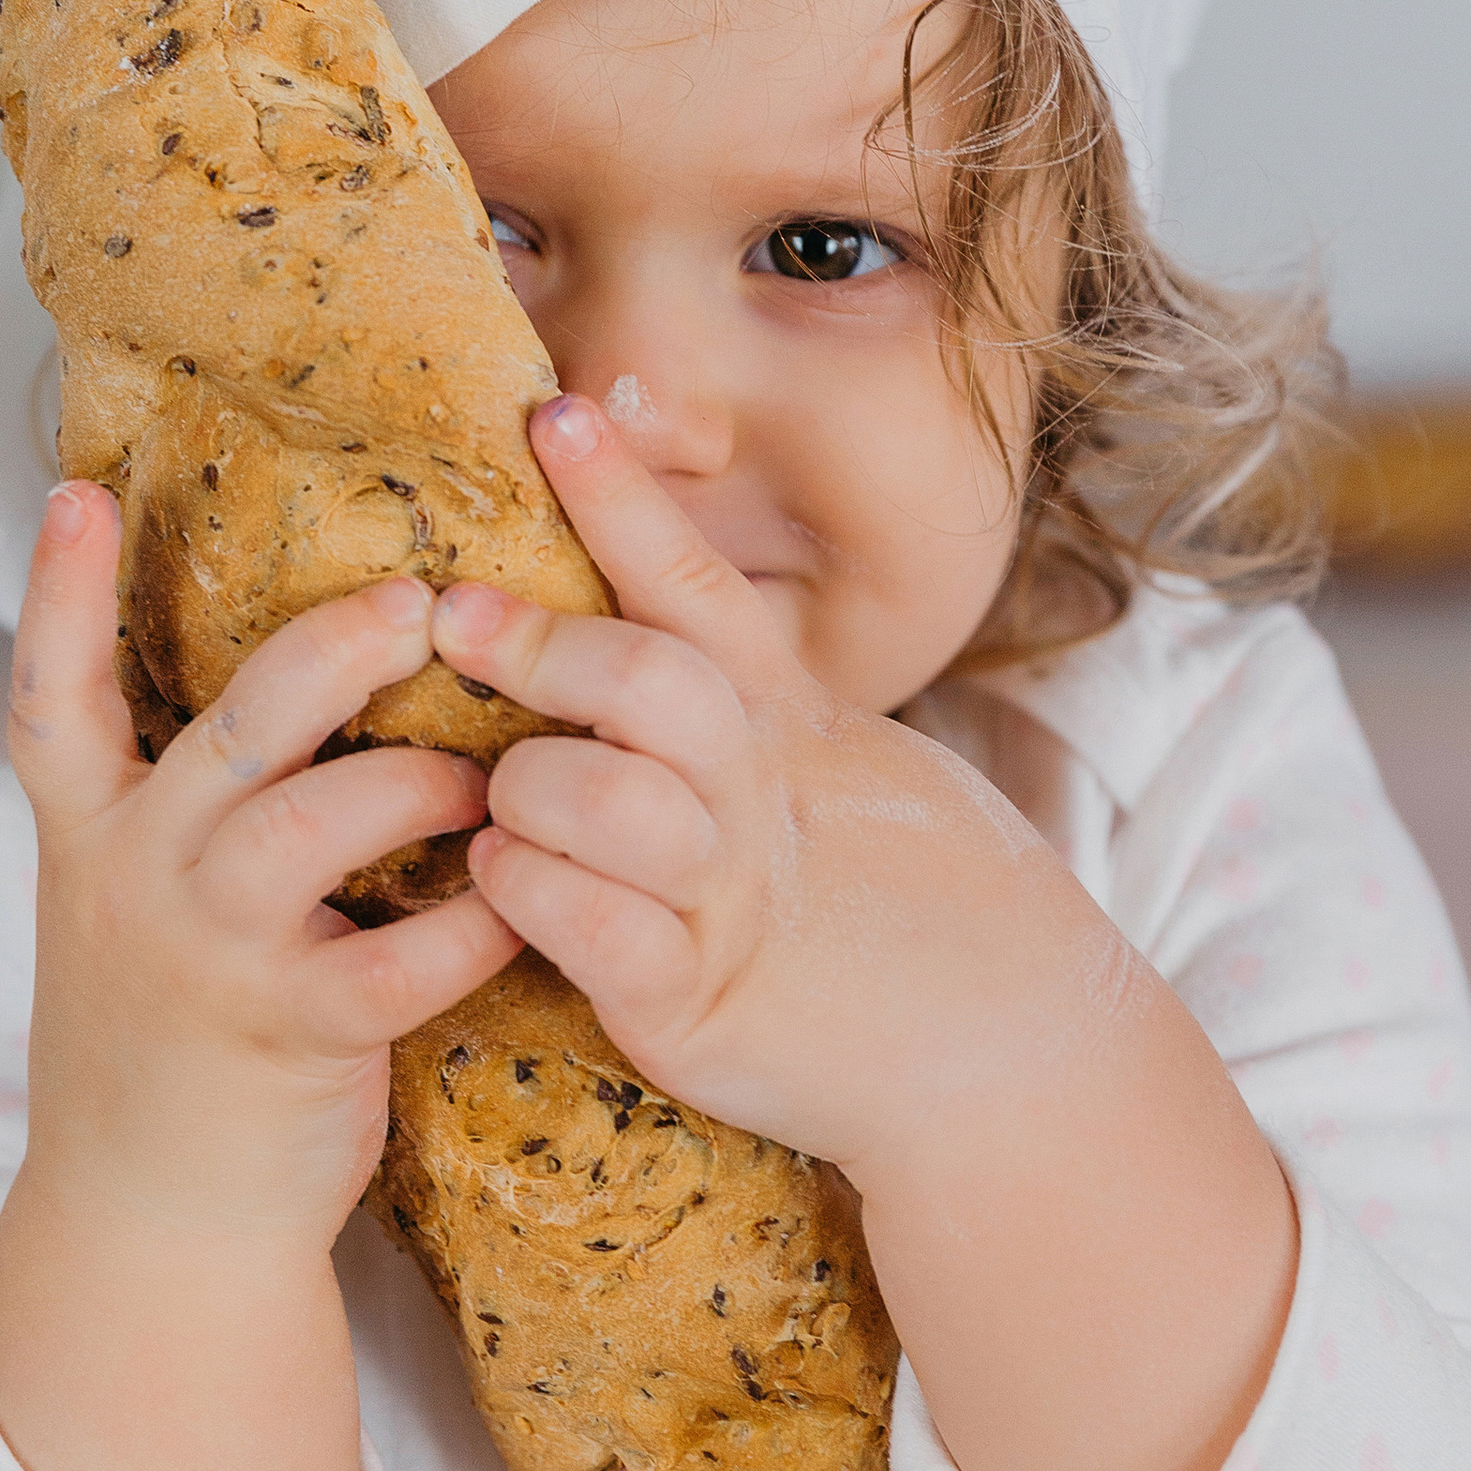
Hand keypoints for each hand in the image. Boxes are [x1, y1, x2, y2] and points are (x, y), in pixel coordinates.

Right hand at [6, 479, 522, 1236]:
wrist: (150, 1216)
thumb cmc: (176, 1023)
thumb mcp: (132, 899)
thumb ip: (181, 796)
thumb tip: (286, 669)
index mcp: (93, 831)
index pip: (48, 697)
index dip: (56, 591)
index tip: (76, 491)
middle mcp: (137, 877)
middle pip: (233, 728)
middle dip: (333, 651)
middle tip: (422, 600)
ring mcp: (210, 956)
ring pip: (315, 823)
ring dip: (420, 779)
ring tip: (490, 767)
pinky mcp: (292, 1035)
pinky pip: (403, 958)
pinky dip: (475, 918)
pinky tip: (523, 894)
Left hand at [429, 397, 1144, 1187]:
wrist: (1012, 1062)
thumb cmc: (903, 914)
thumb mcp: (849, 775)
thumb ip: (758, 709)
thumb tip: (654, 637)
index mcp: (793, 726)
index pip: (698, 586)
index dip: (624, 494)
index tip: (560, 407)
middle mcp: (761, 796)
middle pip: (646, 677)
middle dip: (543, 639)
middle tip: (459, 615)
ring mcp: (733, 899)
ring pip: (601, 799)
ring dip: (530, 788)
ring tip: (504, 805)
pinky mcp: (699, 1005)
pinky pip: (593, 927)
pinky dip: (532, 894)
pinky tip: (512, 883)